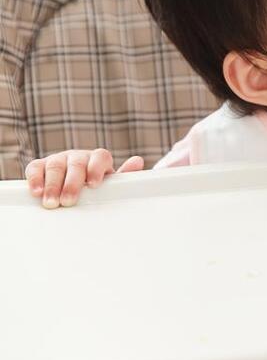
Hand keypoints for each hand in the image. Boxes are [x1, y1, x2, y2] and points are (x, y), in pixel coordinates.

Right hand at [25, 149, 143, 208]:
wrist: (74, 182)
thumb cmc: (94, 185)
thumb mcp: (110, 183)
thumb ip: (123, 176)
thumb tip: (138, 161)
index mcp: (97, 159)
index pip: (99, 157)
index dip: (96, 169)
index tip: (93, 184)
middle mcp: (77, 157)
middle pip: (76, 164)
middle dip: (72, 183)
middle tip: (68, 201)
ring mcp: (58, 159)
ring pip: (55, 166)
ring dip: (53, 185)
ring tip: (52, 203)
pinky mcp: (40, 165)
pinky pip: (35, 168)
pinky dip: (35, 179)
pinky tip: (36, 192)